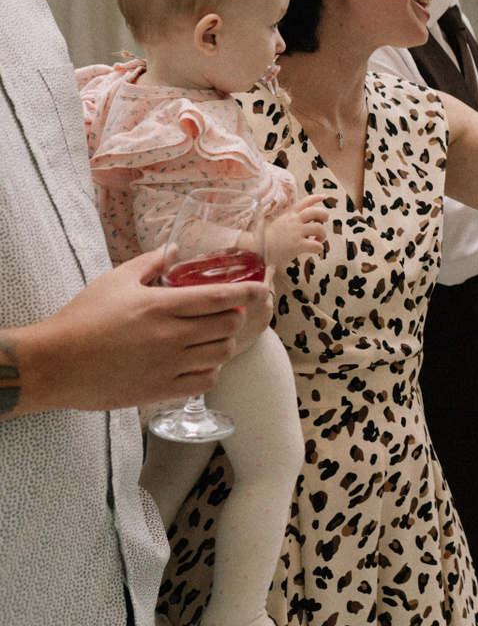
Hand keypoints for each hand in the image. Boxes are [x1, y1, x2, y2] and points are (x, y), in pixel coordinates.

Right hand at [5, 246, 266, 415]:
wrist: (53, 364)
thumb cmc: (82, 319)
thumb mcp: (115, 281)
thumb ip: (150, 263)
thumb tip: (175, 250)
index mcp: (160, 305)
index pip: (219, 296)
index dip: (248, 291)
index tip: (262, 288)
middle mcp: (169, 335)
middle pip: (228, 325)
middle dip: (234, 317)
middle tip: (226, 314)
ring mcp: (166, 365)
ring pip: (221, 354)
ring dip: (223, 344)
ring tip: (211, 338)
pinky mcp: (159, 390)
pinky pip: (205, 382)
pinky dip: (209, 371)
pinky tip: (198, 363)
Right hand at [264, 192, 327, 265]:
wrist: (258, 250)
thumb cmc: (271, 239)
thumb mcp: (281, 223)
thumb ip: (294, 220)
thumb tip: (310, 222)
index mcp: (290, 215)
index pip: (304, 202)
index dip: (315, 198)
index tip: (323, 197)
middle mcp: (294, 221)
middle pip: (316, 212)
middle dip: (324, 215)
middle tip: (324, 221)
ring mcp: (296, 233)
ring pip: (319, 228)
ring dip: (323, 234)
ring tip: (318, 240)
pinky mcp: (297, 245)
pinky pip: (316, 245)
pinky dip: (320, 248)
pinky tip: (316, 250)